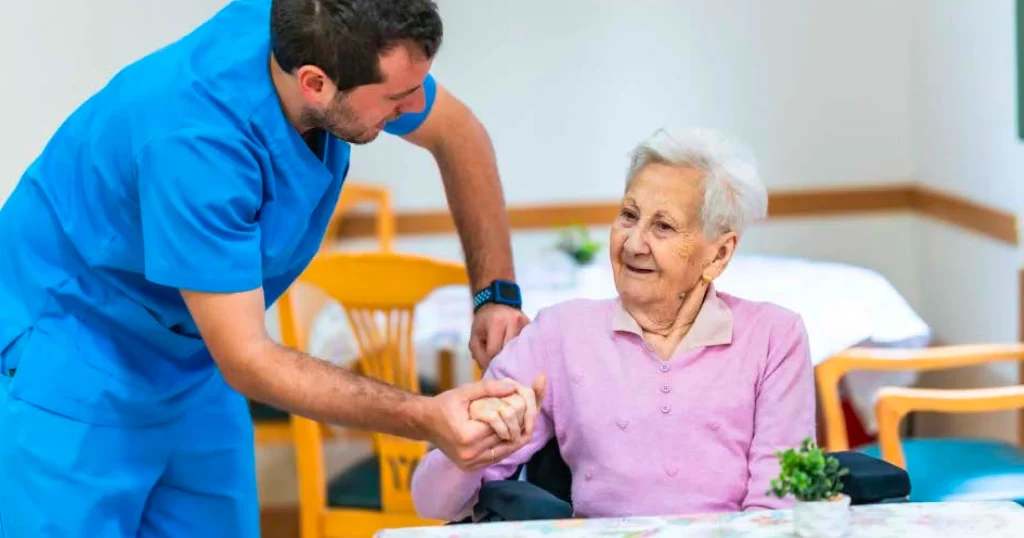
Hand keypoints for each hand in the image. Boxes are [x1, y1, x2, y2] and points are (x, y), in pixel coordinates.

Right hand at [421, 375, 545, 470]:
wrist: (424, 423)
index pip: (502, 424)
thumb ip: (489, 388)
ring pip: (506, 450)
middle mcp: (470, 455)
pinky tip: (510, 431)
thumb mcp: (464, 392)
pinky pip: (498, 457)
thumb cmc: (443, 405)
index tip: (520, 401)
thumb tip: (513, 387)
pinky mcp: (472, 468)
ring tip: (521, 420)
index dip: (514, 412)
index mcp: (468, 436)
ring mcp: (471, 464)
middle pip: (506, 438)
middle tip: (526, 410)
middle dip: (518, 423)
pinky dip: (507, 445)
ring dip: (516, 435)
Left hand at [469, 304, 529, 369]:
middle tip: (498, 372)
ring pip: (519, 351)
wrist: (497, 304)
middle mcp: (514, 321)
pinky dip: (520, 355)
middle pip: (509, 352)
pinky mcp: (532, 328)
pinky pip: (526, 346)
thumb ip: (480, 355)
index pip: (495, 351)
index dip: (489, 365)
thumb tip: (488, 374)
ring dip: (512, 360)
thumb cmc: (484, 322)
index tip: (487, 372)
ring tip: (507, 367)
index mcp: (497, 322)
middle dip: (502, 364)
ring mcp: (526, 324)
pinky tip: (516, 360)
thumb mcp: (475, 337)